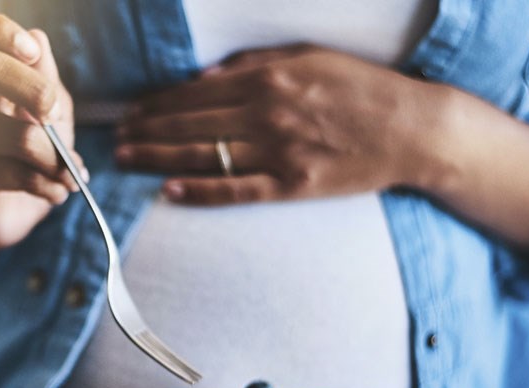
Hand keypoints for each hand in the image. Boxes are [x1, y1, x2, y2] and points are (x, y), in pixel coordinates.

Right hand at [0, 9, 84, 251]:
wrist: (5, 212)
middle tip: (55, 117)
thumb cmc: (30, 154)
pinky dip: (50, 186)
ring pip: (17, 134)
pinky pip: (17, 173)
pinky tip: (58, 193)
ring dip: (56, 160)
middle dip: (35, 90)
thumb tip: (38, 38)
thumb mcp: (49, 112)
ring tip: (69, 175)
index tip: (30, 51)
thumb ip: (46, 78)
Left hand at [115, 45, 435, 204]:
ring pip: (203, 153)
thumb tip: (207, 74)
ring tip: (128, 159)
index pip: (196, 92)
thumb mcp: (310, 56)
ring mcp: (278, 150)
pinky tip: (169, 190)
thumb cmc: (361, 88)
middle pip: (190, 122)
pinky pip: (235, 189)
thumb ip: (256, 62)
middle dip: (147, 129)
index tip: (132, 111)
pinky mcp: (292, 184)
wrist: (412, 128)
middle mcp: (267, 111)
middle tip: (116, 138)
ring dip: (158, 156)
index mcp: (268, 77)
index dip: (158, 103)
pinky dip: (200, 190)